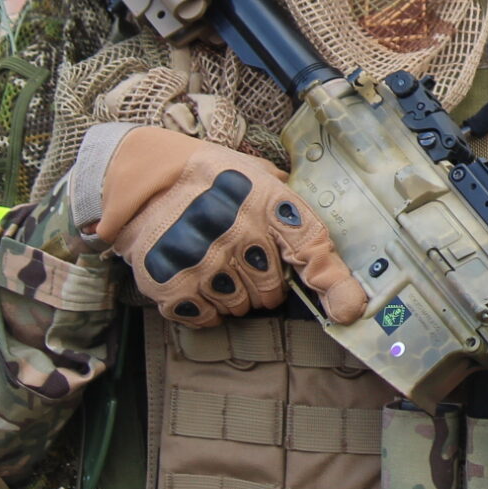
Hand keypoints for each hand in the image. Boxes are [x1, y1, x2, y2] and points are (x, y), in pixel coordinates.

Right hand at [71, 123, 365, 325]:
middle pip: (273, 290)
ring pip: (240, 307)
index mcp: (264, 199)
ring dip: (233, 294)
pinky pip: (207, 316)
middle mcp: (237, 230)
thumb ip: (286, 204)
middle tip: (244, 260)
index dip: (333, 281)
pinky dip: (205, 306)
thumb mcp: (251, 172)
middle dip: (265, 282)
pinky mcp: (172, 284)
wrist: (140, 179)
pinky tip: (196, 278)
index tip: (347, 307)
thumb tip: (321, 246)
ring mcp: (203, 259)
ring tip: (214, 263)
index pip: (311, 245)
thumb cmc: (206, 176)